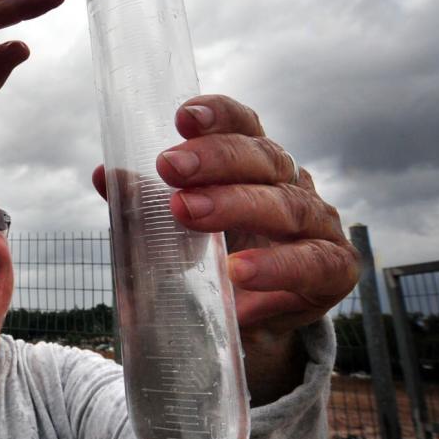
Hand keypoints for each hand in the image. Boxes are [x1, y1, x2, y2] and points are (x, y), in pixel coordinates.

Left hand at [91, 95, 358, 336]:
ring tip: (190, 213)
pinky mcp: (333, 270)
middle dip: (216, 159)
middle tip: (170, 167)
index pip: (245, 126)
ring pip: (286, 206)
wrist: (253, 321)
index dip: (219, 116)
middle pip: (263, 160)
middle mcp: (292, 185)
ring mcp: (319, 225)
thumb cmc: (214, 258)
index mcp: (256, 165)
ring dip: (237, 205)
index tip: (183, 116)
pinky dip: (275, 267)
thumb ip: (146, 203)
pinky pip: (311, 263)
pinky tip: (238, 273)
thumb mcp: (178, 230)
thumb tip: (105, 174)